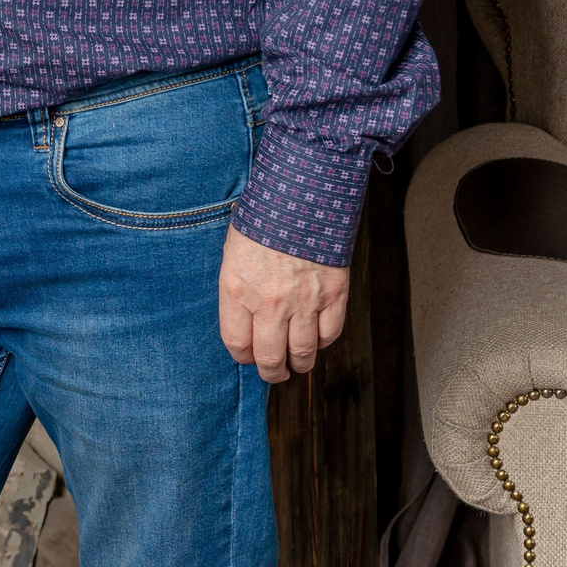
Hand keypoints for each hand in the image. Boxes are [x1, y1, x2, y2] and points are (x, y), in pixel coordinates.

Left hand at [218, 227, 349, 380]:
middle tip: (274, 372)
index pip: (237, 344)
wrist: (302, 193)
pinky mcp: (333, 294)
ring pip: (303, 353)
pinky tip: (317, 337)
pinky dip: (324, 341)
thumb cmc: (263, 217)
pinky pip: (330, 334)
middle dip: (272, 372)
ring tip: (297, 363)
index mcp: (237, 290)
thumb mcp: (233, 250)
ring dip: (299, 364)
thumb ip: (237, 287)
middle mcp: (269, 302)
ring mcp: (304, 301)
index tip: (247, 356)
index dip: (243, 357)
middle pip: (270, 358)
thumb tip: (243, 318)